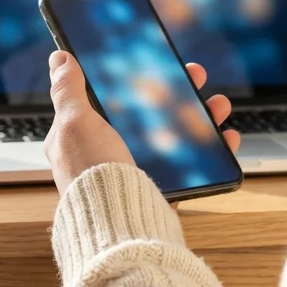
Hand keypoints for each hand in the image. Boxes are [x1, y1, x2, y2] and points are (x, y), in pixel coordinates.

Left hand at [43, 51, 240, 192]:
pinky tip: (227, 139)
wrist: (118, 227)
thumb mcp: (74, 124)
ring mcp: (135, 170)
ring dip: (200, 116)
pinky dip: (211, 151)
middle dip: (176, 92)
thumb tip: (59, 58)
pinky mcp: (159, 190)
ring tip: (219, 105)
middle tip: (197, 75)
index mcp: (80, 136)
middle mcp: (106, 153)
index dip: (131, 77)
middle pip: (146, 112)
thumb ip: (68, 91)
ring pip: (173, 135)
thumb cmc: (91, 174)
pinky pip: (190, 165)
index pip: (106, 97)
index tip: (157, 59)